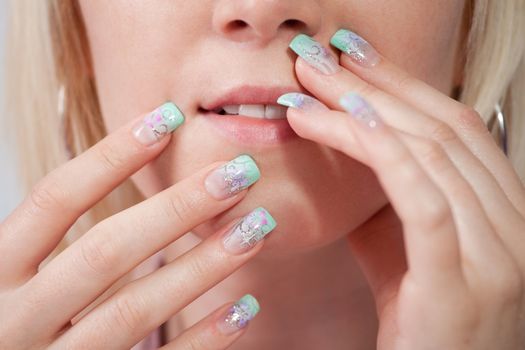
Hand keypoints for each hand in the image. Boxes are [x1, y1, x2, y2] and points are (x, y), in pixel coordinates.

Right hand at [0, 103, 273, 348]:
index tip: (169, 118)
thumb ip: (56, 237)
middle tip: (239, 174)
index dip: (111, 156)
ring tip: (256, 227)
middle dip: (177, 209)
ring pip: (134, 310)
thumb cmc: (15, 317)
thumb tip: (134, 162)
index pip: (55, 200)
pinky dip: (203, 338)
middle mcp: (16, 318)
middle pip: (105, 253)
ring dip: (203, 266)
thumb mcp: (14, 273)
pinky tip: (244, 307)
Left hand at [280, 31, 524, 348]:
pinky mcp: (464, 281)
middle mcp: (515, 224)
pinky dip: (380, 151)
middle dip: (376, 85)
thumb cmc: (419, 324)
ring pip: (430, 153)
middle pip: (443, 129)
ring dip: (362, 111)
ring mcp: (499, 253)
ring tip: (311, 88)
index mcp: (504, 210)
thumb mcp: (403, 252)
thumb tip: (350, 149)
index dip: (403, 84)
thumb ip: (389, 202)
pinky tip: (341, 122)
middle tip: (321, 61)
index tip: (354, 58)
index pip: (456, 127)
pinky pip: (423, 198)